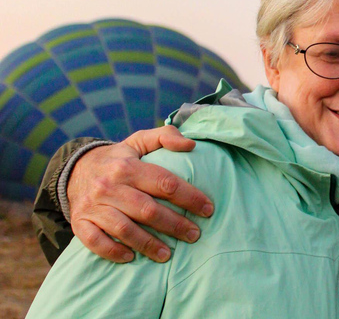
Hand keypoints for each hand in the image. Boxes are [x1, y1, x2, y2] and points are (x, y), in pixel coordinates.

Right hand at [67, 126, 213, 262]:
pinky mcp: (80, 222)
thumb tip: (191, 145)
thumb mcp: (140, 141)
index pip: (165, 183)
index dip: (190, 197)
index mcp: (127, 166)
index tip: (208, 209)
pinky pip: (95, 241)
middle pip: (148, 210)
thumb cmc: (120, 158)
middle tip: (194, 235)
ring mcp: (93, 206)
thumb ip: (166, 137)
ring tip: (169, 255)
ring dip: (148, 244)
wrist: (75, 169)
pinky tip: (131, 257)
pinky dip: (113, 251)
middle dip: (175, 225)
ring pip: (124, 229)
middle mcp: (109, 186)